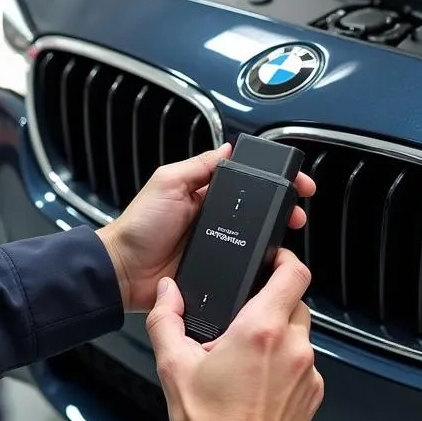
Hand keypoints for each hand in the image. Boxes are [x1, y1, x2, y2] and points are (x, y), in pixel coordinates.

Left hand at [97, 144, 314, 313]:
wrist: (124, 271)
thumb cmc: (138, 226)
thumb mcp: (167, 182)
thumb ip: (198, 165)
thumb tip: (227, 148)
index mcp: (204, 194)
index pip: (247, 182)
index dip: (273, 180)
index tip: (296, 180)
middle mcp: (213, 220)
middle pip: (258, 212)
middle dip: (283, 209)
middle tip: (297, 213)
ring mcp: (217, 246)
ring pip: (256, 240)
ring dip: (275, 238)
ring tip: (287, 236)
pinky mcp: (216, 271)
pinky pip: (243, 267)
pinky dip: (257, 264)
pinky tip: (267, 262)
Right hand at [145, 250, 322, 420]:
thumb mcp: (172, 366)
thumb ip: (166, 319)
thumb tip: (166, 292)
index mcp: (261, 331)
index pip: (294, 274)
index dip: (285, 258)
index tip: (274, 258)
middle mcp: (293, 348)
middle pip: (296, 302)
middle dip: (272, 301)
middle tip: (244, 316)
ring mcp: (308, 373)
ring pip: (300, 334)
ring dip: (278, 335)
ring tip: (246, 355)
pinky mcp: (313, 395)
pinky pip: (303, 364)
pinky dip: (285, 364)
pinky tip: (258, 382)